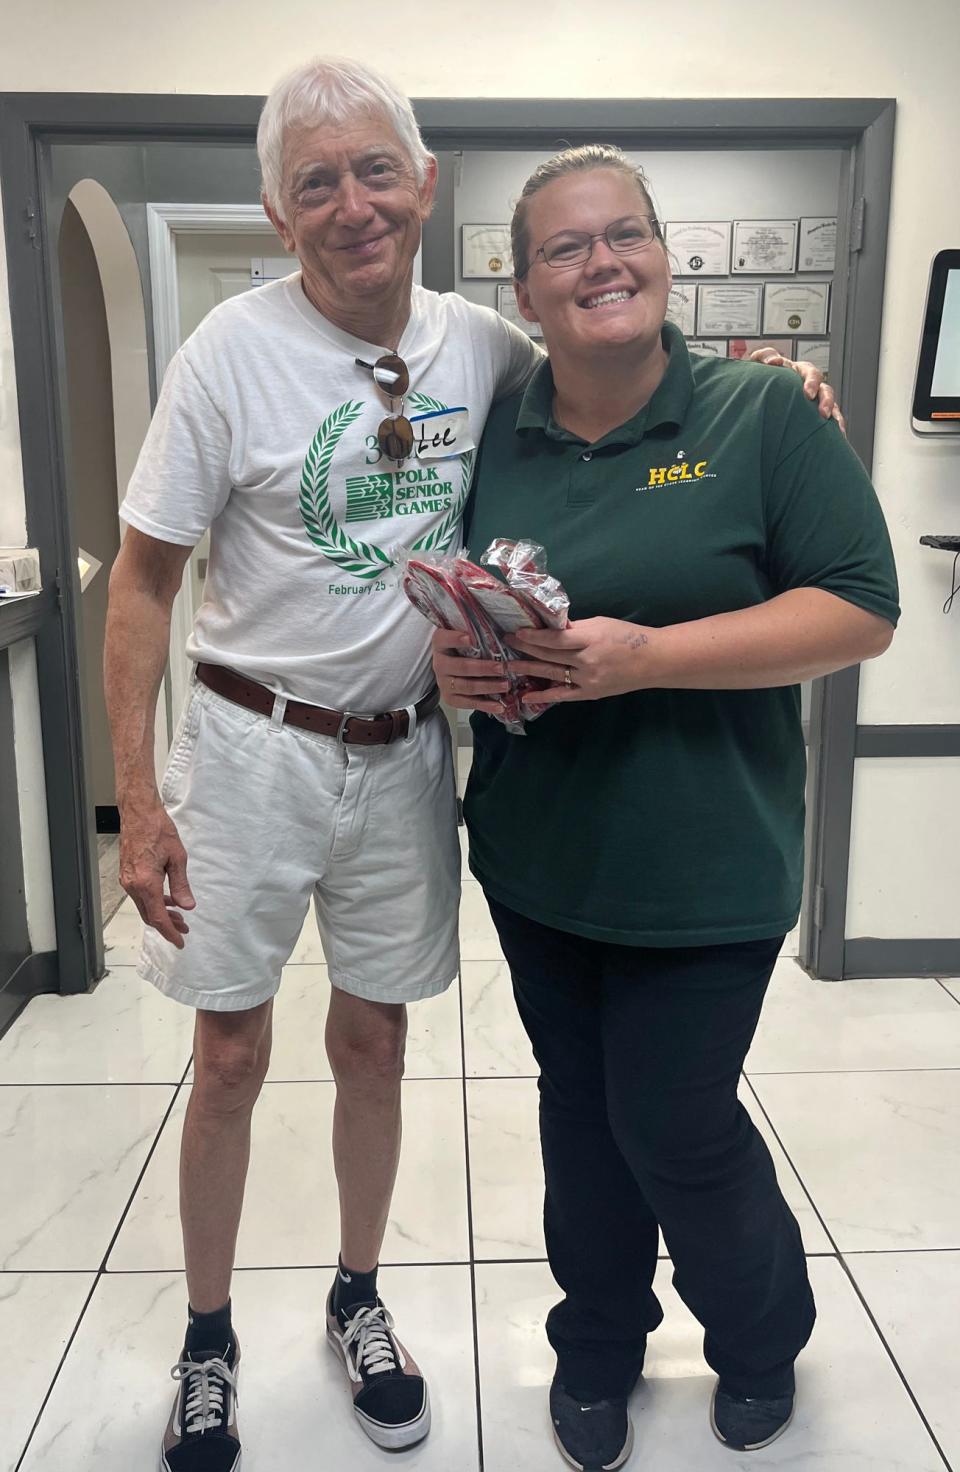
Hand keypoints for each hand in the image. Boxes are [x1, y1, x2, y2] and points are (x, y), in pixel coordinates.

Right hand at [118, 798, 195, 947]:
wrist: (138, 812)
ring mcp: (127, 880)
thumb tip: (187, 905)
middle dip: (167, 925)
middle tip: (184, 929)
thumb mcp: (177, 858)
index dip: (170, 932)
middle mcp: (133, 885)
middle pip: (149, 915)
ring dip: (160, 913)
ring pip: (144, 906)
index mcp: (146, 883)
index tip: (180, 941)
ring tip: (179, 916)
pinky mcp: (127, 874)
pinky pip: (140, 895)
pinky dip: (154, 901)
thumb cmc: (158, 829)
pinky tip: (167, 899)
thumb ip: (181, 885)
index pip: (158, 917)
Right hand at [432, 627, 510, 713]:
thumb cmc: (465, 646)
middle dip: (483, 668)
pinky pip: (468, 703)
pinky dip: (485, 705)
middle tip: (502, 668)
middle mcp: (438, 663)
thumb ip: (476, 629)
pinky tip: (500, 706)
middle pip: (461, 667)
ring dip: (488, 687)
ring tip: (506, 685)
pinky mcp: (449, 698)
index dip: (456, 639)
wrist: (450, 665)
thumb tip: (504, 623)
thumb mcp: (466, 633)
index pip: (444, 639)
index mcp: (440, 643)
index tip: (471, 638)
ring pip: (467, 686)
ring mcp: (443, 683)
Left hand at [509, 618, 653, 703]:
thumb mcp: (601, 624)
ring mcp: (588, 680)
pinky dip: (543, 695)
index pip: (556, 639)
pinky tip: (526, 695)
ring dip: (529, 669)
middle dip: (526, 648)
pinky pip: (562, 695)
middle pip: (550, 656)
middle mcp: (587, 662)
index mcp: (591, 640)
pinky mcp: (590, 693)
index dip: (534, 637)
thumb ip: (576, 629)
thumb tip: (551, 627)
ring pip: (552, 674)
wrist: (652, 661)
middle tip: (507, 642)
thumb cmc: (627, 637)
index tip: (517, 632)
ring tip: (509, 665)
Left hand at [748, 345, 846, 434]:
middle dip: (826, 401)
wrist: (760, 390)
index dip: (812, 382)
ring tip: (837, 429)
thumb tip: (774, 361)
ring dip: (835, 416)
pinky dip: (835, 428)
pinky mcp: (814, 414)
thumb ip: (765, 356)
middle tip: (822, 413)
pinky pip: (830, 420)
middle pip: (825, 390)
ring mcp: (815, 400)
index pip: (811, 373)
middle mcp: (812, 385)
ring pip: (832, 405)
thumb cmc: (762, 375)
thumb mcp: (759, 362)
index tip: (808, 394)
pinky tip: (839, 437)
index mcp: (800, 371)